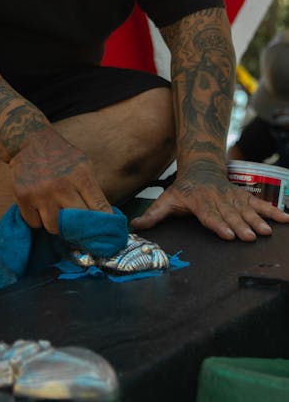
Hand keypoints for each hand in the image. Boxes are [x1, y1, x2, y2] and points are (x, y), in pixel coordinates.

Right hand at [9, 128, 111, 233]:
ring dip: (55, 224)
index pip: (100, 209)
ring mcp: (41, 192)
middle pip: (77, 225)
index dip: (104, 226)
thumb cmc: (61, 156)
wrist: (29, 141)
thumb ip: (92, 190)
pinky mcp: (23, 197)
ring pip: (54, 228)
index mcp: (81, 175)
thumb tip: (104, 220)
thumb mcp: (83, 165)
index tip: (105, 235)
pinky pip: (34, 223)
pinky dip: (37, 219)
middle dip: (78, 228)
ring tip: (55, 211)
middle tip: (76, 227)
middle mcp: (62, 185)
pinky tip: (38, 206)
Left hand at [131, 158, 288, 240]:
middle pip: (230, 214)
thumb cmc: (182, 190)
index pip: (209, 215)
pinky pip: (260, 203)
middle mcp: (218, 200)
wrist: (200, 169)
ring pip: (246, 209)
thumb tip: (133, 225)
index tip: (227, 234)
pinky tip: (285, 220)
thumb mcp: (165, 200)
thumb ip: (152, 215)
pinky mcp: (244, 197)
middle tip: (250, 237)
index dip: (218, 224)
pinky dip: (273, 211)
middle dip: (240, 225)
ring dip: (258, 220)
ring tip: (267, 231)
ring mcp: (232, 198)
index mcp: (199, 203)